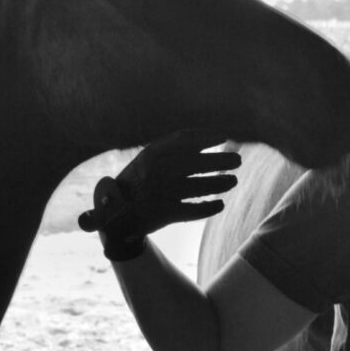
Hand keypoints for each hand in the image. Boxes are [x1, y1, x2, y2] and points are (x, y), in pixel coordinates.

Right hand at [79, 129, 240, 260]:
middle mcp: (157, 172)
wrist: (111, 213)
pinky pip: (194, 211)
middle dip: (222, 160)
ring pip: (200, 187)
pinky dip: (209, 208)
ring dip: (221, 183)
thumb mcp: (148, 158)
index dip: (206, 136)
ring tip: (232, 181)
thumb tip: (214, 137)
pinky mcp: (165, 214)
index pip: (184, 139)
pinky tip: (220, 205)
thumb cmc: (138, 179)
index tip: (224, 135)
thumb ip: (174, 149)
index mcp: (151, 154)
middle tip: (237, 161)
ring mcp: (161, 193)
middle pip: (198, 163)